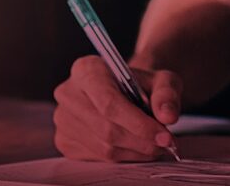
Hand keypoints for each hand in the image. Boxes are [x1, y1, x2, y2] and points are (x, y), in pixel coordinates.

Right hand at [52, 56, 182, 161]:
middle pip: (106, 128)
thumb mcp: (161, 79)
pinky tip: (136, 148)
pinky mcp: (65, 140)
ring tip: (154, 146)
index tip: (164, 136)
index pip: (109, 102)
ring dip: (135, 152)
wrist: (123, 91)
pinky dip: (123, 158)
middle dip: (141, 141)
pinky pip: (98, 159)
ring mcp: (62, 119)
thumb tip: (167, 116)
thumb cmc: (140, 85)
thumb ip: (166, 94)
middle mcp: (67, 93)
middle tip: (165, 144)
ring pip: (104, 148)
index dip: (138, 123)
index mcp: (86, 70)